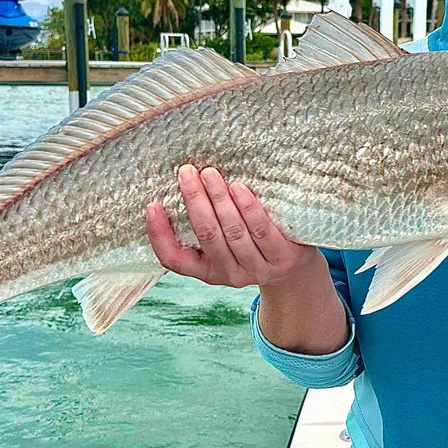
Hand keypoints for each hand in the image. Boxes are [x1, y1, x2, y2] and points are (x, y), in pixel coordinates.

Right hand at [144, 164, 324, 288]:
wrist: (295, 269)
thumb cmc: (251, 244)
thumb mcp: (224, 243)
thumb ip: (206, 222)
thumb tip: (183, 182)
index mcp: (207, 270)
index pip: (174, 259)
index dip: (159, 234)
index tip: (152, 205)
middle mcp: (229, 274)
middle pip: (206, 235)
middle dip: (194, 200)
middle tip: (187, 172)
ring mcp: (256, 268)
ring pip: (232, 231)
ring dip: (218, 199)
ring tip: (209, 174)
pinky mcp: (281, 258)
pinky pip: (260, 230)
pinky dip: (248, 207)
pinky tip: (238, 188)